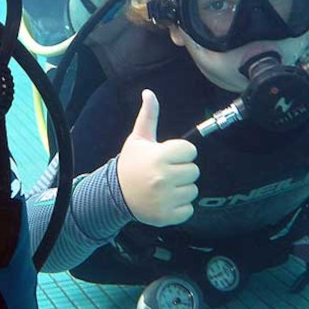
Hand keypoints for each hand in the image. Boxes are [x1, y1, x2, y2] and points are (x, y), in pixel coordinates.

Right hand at [116, 89, 198, 225]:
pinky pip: (188, 209)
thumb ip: (148, 116)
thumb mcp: (138, 139)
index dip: (180, 153)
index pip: (190, 151)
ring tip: (164, 187)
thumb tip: (149, 92)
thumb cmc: (130, 164)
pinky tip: (165, 201)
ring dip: (181, 189)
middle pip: (194, 171)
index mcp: (159, 157)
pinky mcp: (167, 216)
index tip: (167, 157)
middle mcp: (163, 178)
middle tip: (165, 173)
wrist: (114, 195)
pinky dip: (180, 207)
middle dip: (182, 170)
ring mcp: (166, 199)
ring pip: (193, 190)